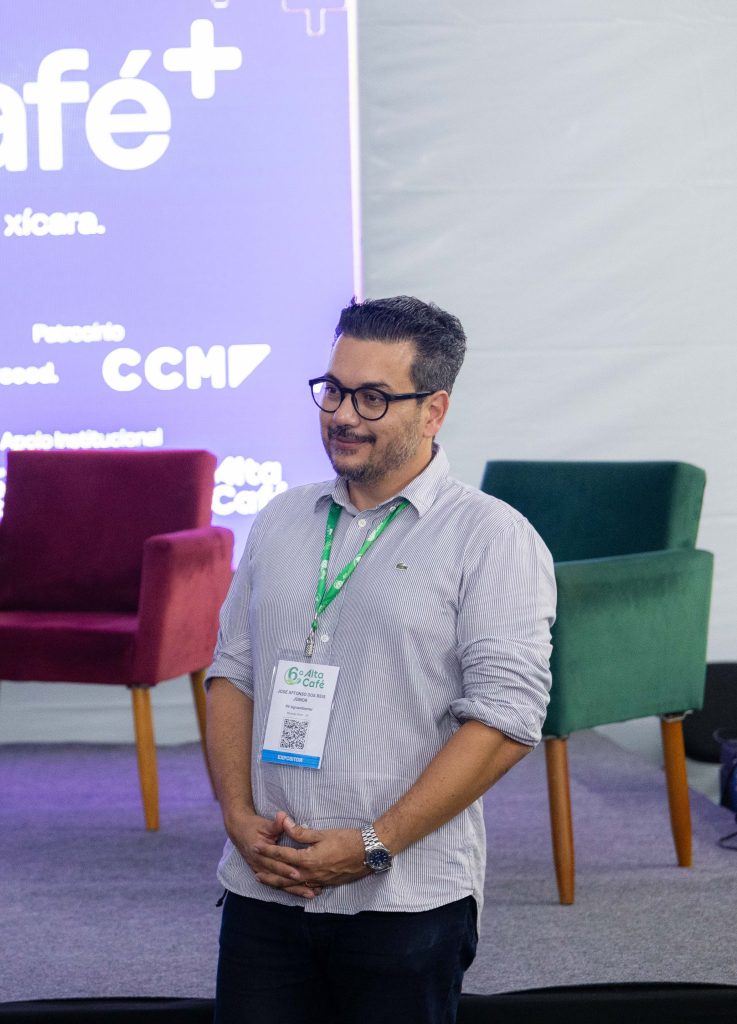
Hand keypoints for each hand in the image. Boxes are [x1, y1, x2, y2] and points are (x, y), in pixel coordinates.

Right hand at [225, 811, 319, 898]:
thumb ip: (276, 824)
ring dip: (294, 890)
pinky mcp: (263, 874)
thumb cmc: (254, 826)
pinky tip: (301, 893)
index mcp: (259, 853)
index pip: (275, 863)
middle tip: (311, 889)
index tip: (299, 873)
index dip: (286, 869)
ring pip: (279, 884)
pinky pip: (276, 884)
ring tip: (311, 894)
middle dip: (294, 884)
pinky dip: (288, 889)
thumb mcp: (265, 824)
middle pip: (279, 878)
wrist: (239, 831)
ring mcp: (260, 871)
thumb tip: (283, 816)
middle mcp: (259, 865)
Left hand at [252, 812, 369, 890]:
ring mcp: (318, 881)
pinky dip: (294, 888)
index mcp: (308, 860)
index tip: (256, 847)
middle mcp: (310, 874)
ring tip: (266, 880)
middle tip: (255, 871)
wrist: (368, 853)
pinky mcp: (325, 884)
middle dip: (268, 872)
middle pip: (283, 876)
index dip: (267, 850)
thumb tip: (283, 822)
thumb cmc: (346, 839)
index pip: (282, 855)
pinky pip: (305, 888)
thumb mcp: (322, 833)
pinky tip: (290, 888)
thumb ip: (300, 831)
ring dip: (278, 883)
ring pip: (293, 885)